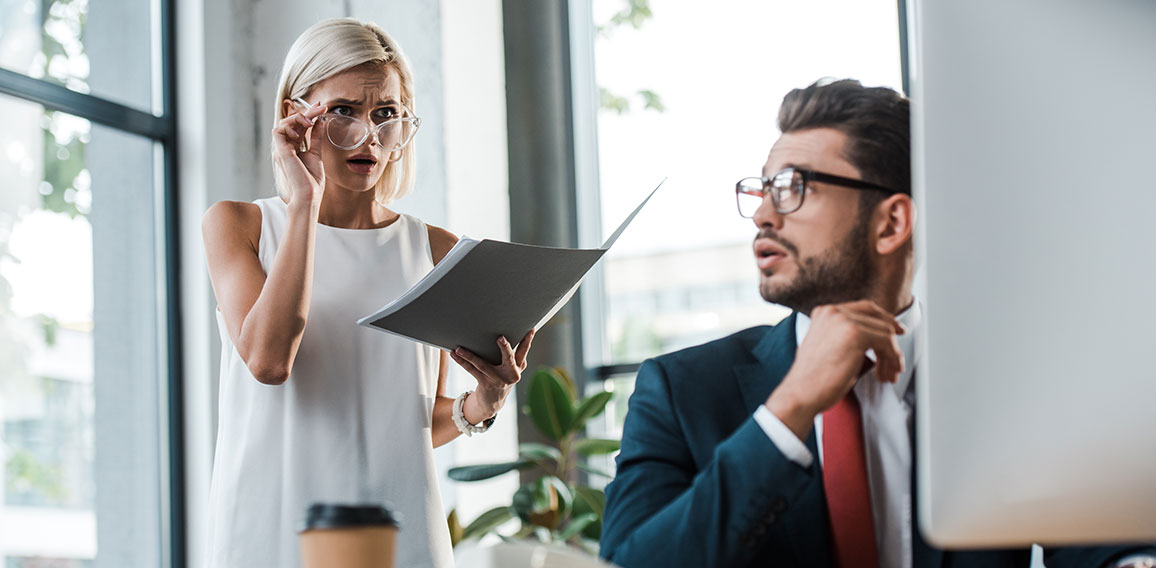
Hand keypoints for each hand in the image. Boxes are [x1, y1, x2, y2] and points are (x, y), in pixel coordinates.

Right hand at [271, 101, 326, 206]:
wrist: (309, 196)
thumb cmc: (311, 181)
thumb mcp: (316, 154)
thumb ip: (316, 138)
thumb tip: (320, 122)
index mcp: (292, 148)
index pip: (298, 127)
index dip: (308, 114)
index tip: (321, 107)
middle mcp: (285, 147)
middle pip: (292, 123)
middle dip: (307, 112)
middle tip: (321, 106)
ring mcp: (281, 149)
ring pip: (284, 123)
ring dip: (299, 117)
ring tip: (312, 120)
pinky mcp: (281, 151)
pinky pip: (279, 130)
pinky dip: (291, 125)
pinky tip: (304, 128)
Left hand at [449, 330, 535, 421]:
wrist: (493, 401)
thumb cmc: (502, 377)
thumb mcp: (510, 368)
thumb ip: (511, 355)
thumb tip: (502, 333)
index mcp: (519, 367)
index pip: (524, 351)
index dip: (528, 340)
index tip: (530, 330)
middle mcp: (511, 374)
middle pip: (509, 358)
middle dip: (505, 348)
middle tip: (501, 338)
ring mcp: (498, 379)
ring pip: (482, 364)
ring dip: (469, 355)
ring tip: (459, 348)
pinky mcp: (486, 384)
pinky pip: (472, 371)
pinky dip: (462, 361)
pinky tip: (455, 354)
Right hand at [766, 300, 904, 438]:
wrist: (801, 394)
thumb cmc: (813, 380)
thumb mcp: (829, 350)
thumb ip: (848, 338)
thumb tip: (877, 342)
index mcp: (824, 313)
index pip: (864, 309)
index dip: (884, 320)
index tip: (896, 332)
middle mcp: (833, 311)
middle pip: (877, 317)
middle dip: (891, 339)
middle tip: (898, 358)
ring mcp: (844, 320)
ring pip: (885, 331)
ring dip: (892, 355)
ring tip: (888, 374)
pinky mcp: (856, 333)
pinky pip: (887, 341)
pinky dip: (892, 359)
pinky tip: (885, 374)